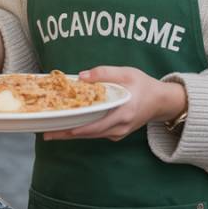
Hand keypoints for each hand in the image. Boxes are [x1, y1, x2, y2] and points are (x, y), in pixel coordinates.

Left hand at [42, 66, 186, 141]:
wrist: (162, 101)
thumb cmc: (144, 85)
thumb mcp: (127, 73)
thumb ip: (104, 73)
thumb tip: (81, 77)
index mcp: (122, 112)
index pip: (95, 125)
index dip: (75, 128)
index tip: (58, 128)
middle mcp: (120, 127)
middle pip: (88, 133)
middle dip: (66, 134)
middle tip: (46, 134)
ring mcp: (118, 133)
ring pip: (91, 135)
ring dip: (71, 134)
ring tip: (51, 132)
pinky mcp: (117, 133)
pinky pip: (96, 133)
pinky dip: (82, 131)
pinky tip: (68, 126)